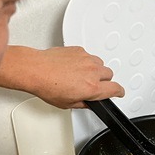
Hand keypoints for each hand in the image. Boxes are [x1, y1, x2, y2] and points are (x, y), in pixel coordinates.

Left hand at [0, 45, 124, 108]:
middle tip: (92, 85)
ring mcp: (86, 59)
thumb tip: (89, 102)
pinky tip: (73, 67)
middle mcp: (92, 72)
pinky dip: (85, 61)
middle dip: (104, 81)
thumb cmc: (47, 86)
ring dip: (95, 70)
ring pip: (100, 64)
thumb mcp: (67, 103)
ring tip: (81, 76)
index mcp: (92, 88)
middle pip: (109, 75)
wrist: (36, 70)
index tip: (118, 92)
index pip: (115, 89)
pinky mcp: (79, 50)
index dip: (118, 92)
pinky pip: (89, 56)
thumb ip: (83, 103)